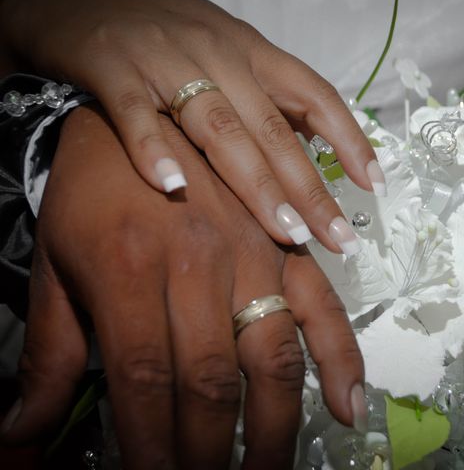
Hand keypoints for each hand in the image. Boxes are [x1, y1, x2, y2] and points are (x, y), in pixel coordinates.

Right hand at [0, 0, 384, 255]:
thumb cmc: (166, 33)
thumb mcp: (227, 53)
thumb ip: (264, 98)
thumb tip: (310, 147)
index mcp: (252, 53)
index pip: (314, 95)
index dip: (349, 139)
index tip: (374, 184)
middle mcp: (219, 54)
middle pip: (273, 127)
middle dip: (310, 188)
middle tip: (337, 238)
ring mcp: (166, 60)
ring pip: (220, 127)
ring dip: (256, 184)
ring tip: (286, 232)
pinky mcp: (112, 68)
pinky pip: (137, 113)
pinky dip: (154, 149)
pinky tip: (174, 190)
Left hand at [0, 105, 365, 468]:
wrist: (139, 112)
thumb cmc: (89, 193)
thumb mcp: (54, 267)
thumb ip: (51, 355)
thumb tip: (22, 433)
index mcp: (128, 270)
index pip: (145, 383)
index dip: (153, 449)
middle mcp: (197, 264)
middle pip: (211, 382)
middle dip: (211, 452)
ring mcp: (252, 253)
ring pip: (272, 356)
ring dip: (275, 428)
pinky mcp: (287, 246)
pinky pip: (323, 306)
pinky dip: (340, 358)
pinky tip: (348, 405)